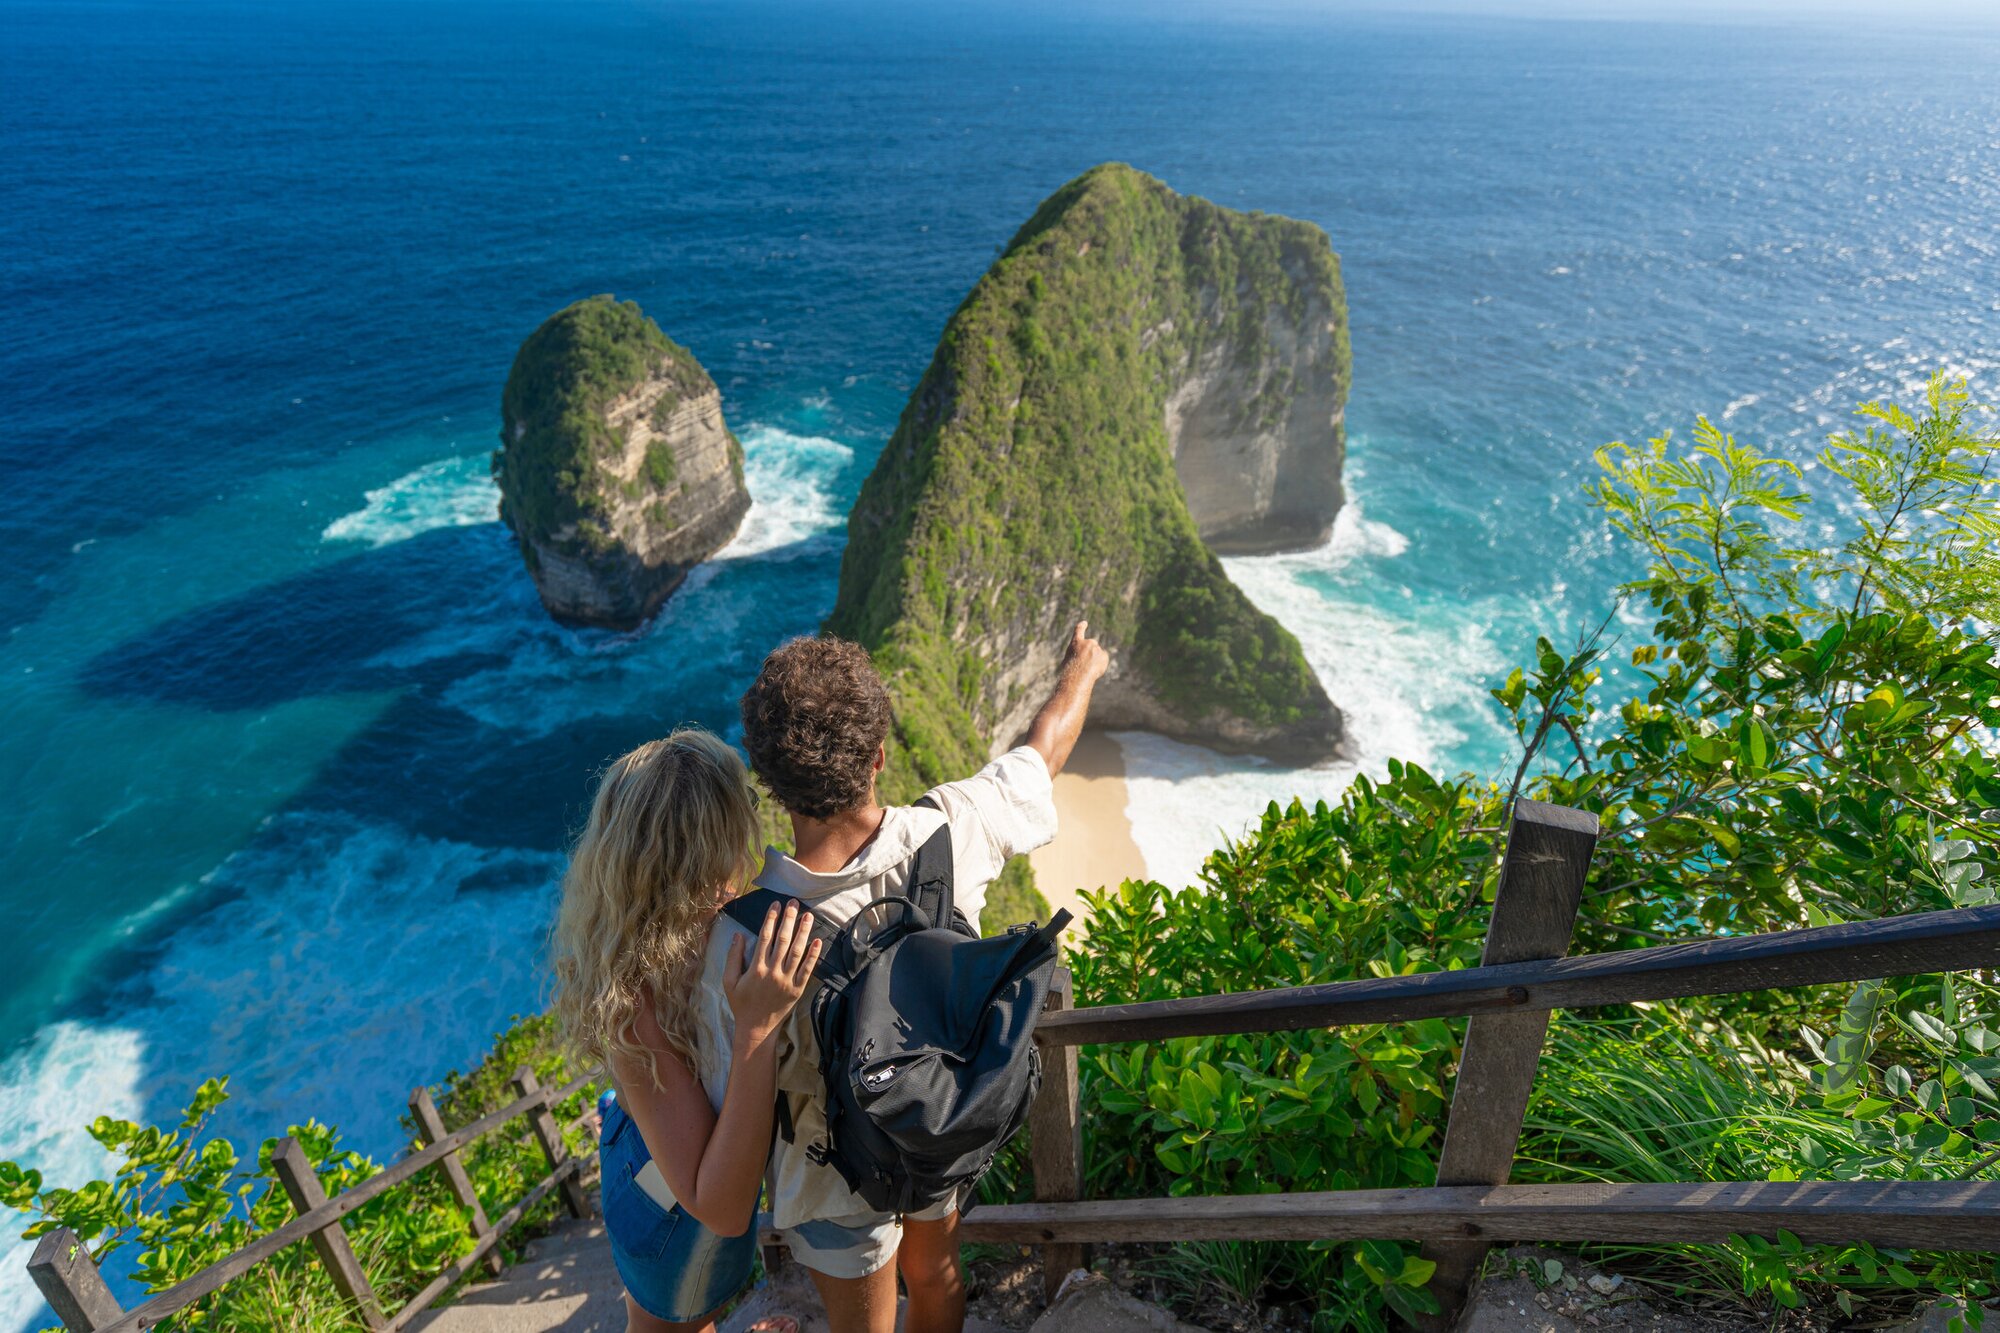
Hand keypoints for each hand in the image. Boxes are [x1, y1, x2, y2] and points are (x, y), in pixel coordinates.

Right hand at [723, 900, 820, 1042]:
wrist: (756, 1028)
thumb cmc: (741, 1004)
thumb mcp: (729, 981)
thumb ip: (733, 957)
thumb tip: (738, 935)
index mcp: (755, 968)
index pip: (765, 937)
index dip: (771, 918)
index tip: (776, 904)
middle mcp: (772, 972)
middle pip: (782, 940)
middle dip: (788, 919)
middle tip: (794, 902)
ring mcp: (786, 981)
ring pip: (797, 952)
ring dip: (803, 932)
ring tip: (808, 915)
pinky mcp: (797, 990)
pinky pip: (807, 970)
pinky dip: (813, 955)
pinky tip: (818, 941)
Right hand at [1061, 620, 1108, 684]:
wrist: (1078, 676)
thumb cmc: (1070, 670)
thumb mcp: (1068, 661)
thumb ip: (1076, 655)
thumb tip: (1083, 660)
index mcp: (1076, 643)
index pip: (1079, 631)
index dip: (1082, 626)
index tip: (1084, 623)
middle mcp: (1088, 642)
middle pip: (1091, 645)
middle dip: (1090, 652)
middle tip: (1085, 663)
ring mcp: (1097, 648)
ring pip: (1097, 653)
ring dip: (1094, 659)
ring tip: (1087, 669)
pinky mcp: (1104, 655)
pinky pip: (1103, 659)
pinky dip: (1100, 664)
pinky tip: (1094, 670)